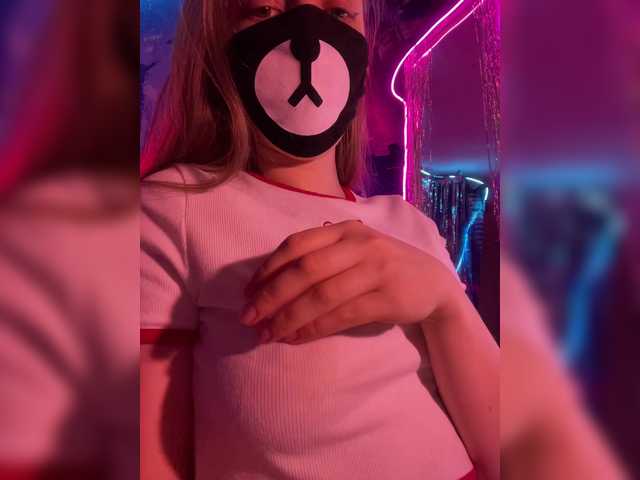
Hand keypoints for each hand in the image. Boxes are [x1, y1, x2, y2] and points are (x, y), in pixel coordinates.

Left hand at [241, 219, 463, 343]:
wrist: (434, 285)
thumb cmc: (382, 268)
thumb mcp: (353, 252)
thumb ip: (320, 258)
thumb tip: (269, 285)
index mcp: (345, 230)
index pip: (297, 244)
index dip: (268, 268)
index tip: (247, 292)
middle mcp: (359, 244)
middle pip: (305, 269)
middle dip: (271, 295)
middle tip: (248, 318)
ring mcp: (375, 269)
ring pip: (321, 294)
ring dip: (289, 317)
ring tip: (267, 334)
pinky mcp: (387, 298)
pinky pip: (342, 315)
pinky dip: (314, 328)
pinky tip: (296, 338)